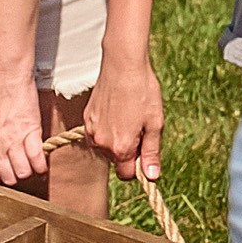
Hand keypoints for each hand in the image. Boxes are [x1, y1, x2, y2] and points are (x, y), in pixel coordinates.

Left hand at [0, 65, 50, 188]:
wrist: (3, 77)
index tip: (2, 174)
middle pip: (7, 177)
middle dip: (14, 176)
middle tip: (18, 169)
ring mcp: (14, 141)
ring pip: (23, 172)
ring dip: (27, 171)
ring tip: (30, 165)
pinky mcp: (31, 133)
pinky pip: (37, 159)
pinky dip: (41, 165)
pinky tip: (41, 164)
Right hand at [86, 47, 165, 179]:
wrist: (123, 65)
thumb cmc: (142, 91)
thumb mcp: (155, 124)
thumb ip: (151, 153)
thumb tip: (151, 177)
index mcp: (121, 148)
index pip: (126, 175)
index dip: (138, 166)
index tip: (144, 150)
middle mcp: (102, 143)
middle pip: (116, 161)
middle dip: (128, 150)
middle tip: (139, 127)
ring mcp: (91, 131)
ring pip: (106, 147)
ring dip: (116, 140)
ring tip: (128, 116)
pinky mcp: (86, 119)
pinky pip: (97, 134)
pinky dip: (107, 129)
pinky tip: (117, 111)